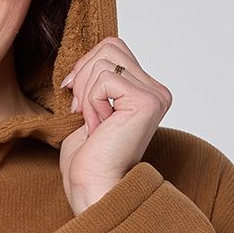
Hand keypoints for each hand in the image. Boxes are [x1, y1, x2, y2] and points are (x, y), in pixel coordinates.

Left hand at [57, 37, 171, 215]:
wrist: (93, 186)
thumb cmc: (88, 157)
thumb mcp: (89, 106)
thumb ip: (96, 78)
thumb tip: (87, 55)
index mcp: (147, 91)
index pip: (114, 48)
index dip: (86, 65)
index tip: (75, 98)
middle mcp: (157, 92)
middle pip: (110, 46)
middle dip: (83, 74)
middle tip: (80, 109)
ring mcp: (155, 96)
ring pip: (104, 60)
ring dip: (86, 92)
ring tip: (92, 122)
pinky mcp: (146, 102)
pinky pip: (104, 79)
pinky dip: (91, 102)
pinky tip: (98, 127)